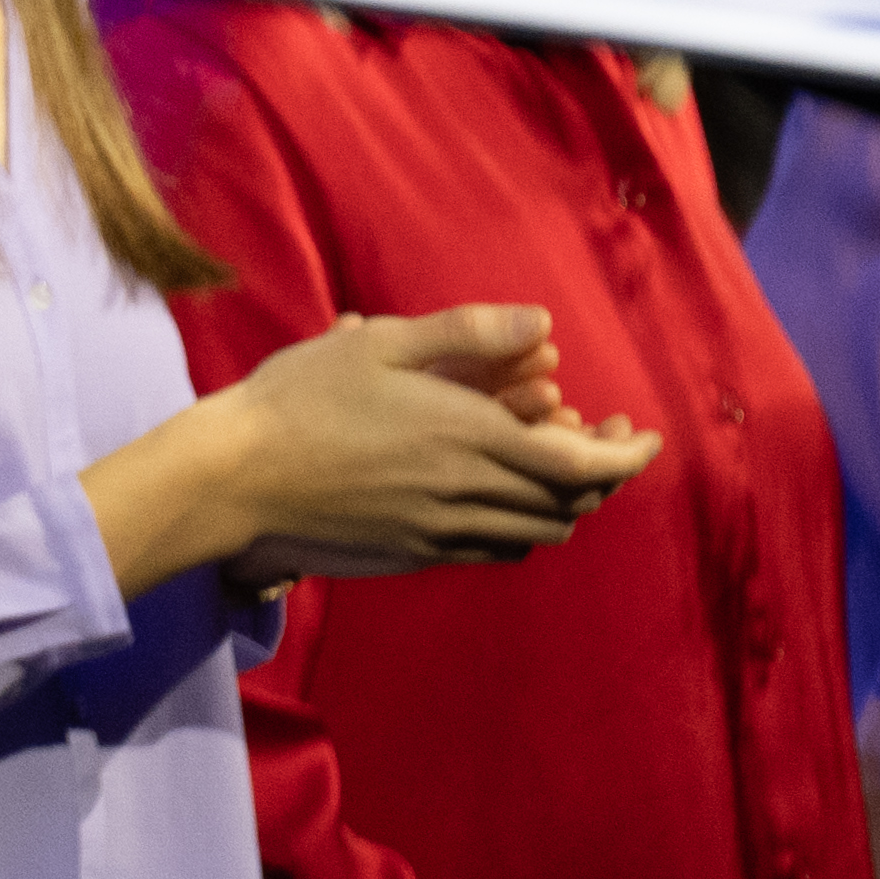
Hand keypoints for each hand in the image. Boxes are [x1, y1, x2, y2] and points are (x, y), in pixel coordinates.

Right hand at [97, 304, 659, 589]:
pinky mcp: (414, 554)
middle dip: (604, 472)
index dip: (628, 456)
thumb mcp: (378, 344)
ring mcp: (442, 533)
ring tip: (555, 461)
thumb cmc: (299, 399)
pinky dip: (520, 524)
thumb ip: (467, 333)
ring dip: (564, 501)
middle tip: (603, 435)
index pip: (583, 464)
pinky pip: (493, 548)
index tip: (646, 435)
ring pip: (537, 532)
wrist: (234, 480)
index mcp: (468, 439)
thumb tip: (543, 324)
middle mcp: (468, 495)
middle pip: (571, 503)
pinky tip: (498, 494)